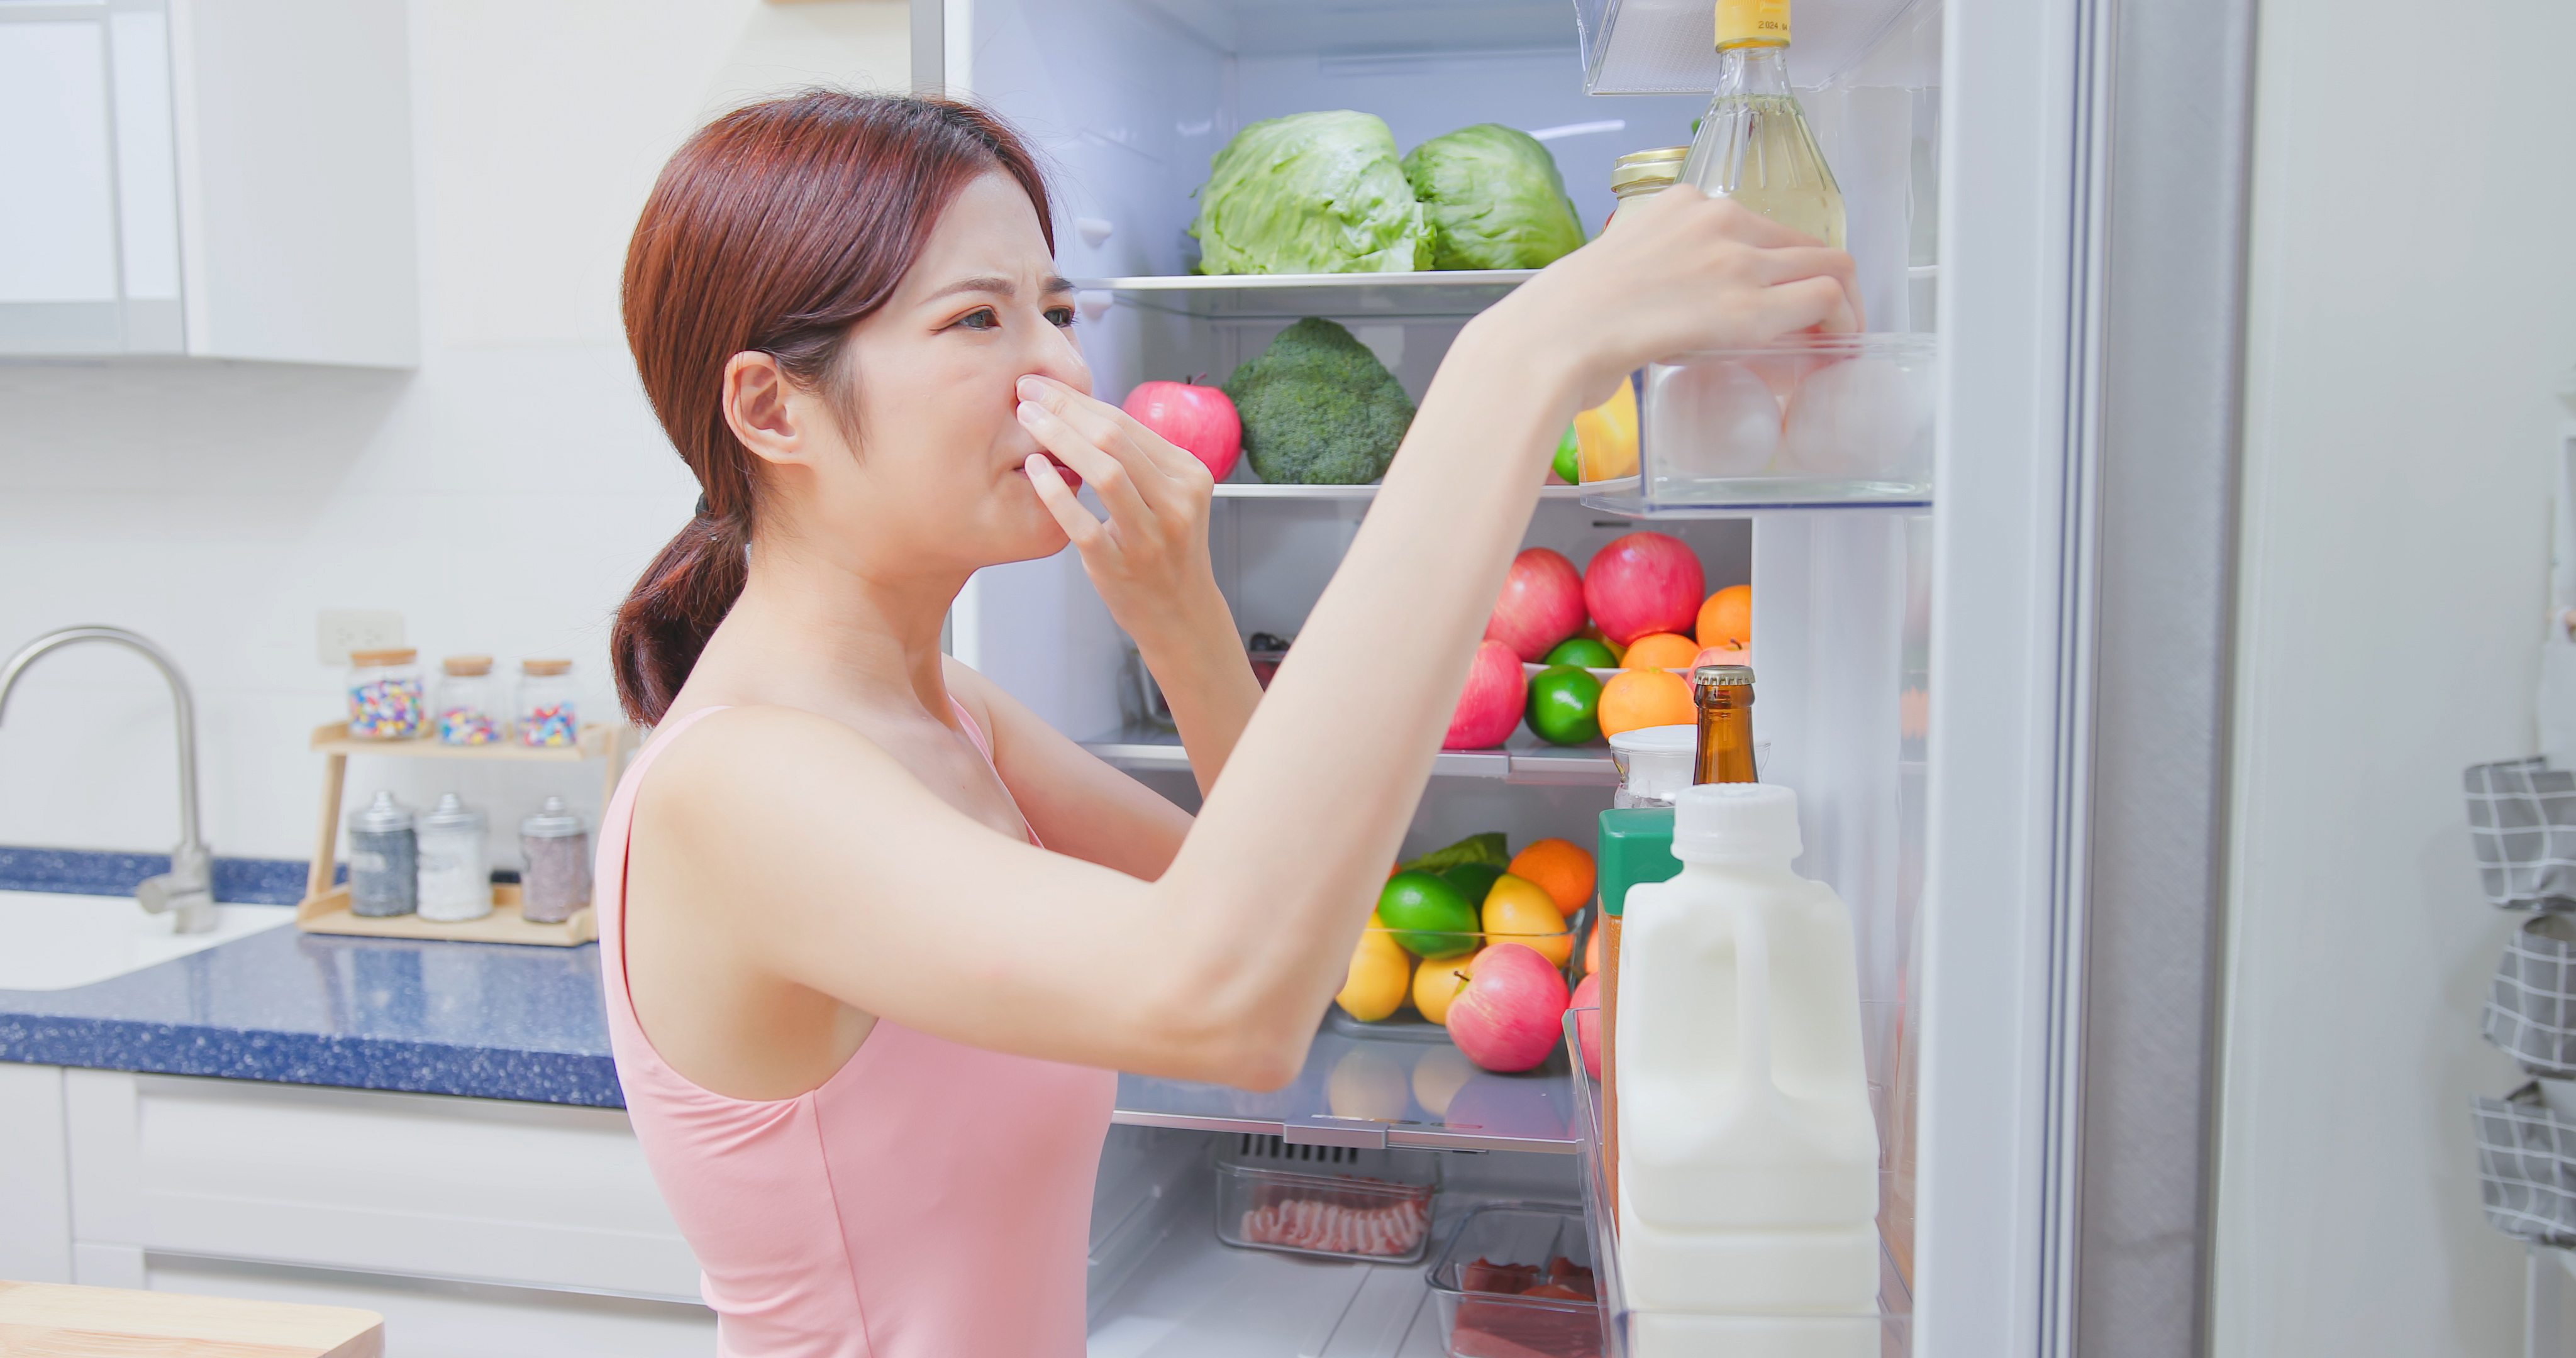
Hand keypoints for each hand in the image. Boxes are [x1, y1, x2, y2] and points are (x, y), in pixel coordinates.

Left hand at [1013, 374, 1223, 646]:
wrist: (1180, 615)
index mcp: (1189, 475)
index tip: (1044, 384)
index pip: (1127, 423)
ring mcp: (1151, 536)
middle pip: (1115, 439)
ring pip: (1105, 473)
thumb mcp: (1168, 498)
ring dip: (1060, 439)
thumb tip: (1080, 411)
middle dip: (1065, 409)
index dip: (1079, 399)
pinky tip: (1034, 469)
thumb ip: (1138, 460)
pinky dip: (1055, 492)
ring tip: (1026, 420)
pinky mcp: (1122, 565)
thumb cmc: (1163, 551)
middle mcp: (1177, 502)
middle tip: (1026, 392)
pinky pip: (1083, 523)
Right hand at [1488, 186, 1863, 408]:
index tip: (1779, 299)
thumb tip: (1671, 310)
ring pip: (1828, 263)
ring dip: (1843, 303)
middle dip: (1821, 282)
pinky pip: (1822, 297)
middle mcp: (1715, 217)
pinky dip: (1843, 321)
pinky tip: (1835, 348)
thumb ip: (1657, 275)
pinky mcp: (1748, 305)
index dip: (1779, 266)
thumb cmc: (1565, 319)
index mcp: (1678, 205)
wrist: (1551, 339)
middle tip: (1821, 325)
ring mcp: (1736, 258)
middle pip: (1800, 241)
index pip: (1754, 227)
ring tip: (1837, 339)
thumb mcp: (1619, 271)